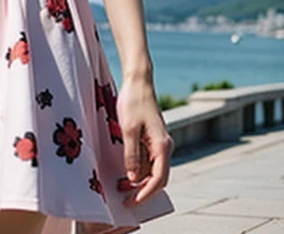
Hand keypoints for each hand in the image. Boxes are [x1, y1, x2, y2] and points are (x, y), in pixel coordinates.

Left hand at [115, 76, 172, 206]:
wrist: (138, 81)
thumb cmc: (134, 102)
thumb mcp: (128, 129)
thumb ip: (131, 154)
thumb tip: (133, 178)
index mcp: (162, 146)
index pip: (159, 178)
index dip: (146, 193)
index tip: (132, 202)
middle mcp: (164, 147)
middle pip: (157, 178)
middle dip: (142, 191)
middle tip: (124, 200)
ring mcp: (158, 144)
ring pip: (151, 171)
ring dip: (138, 181)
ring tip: (120, 187)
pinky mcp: (151, 139)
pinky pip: (146, 160)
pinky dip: (137, 169)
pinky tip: (124, 172)